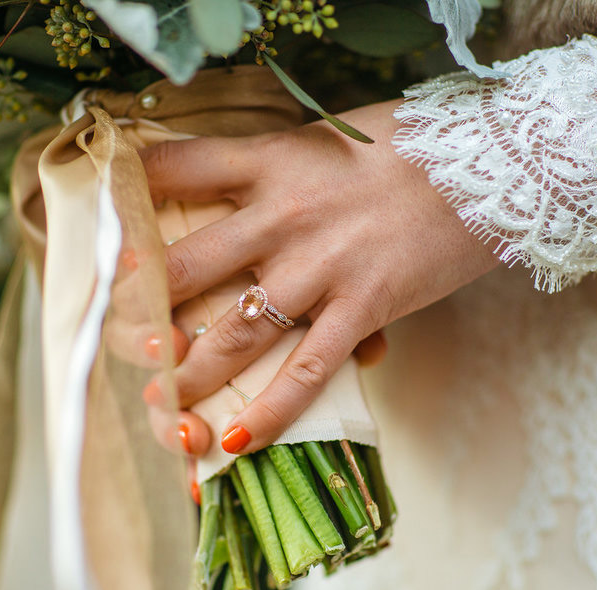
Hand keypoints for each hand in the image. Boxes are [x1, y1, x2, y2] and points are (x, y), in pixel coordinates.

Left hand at [141, 99, 498, 455]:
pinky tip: (238, 442)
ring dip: (190, 370)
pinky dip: (271, 412)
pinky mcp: (364, 308)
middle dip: (144, 307)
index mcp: (271, 159)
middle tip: (115, 338)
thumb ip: (279, 171)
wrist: (493, 165)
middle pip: (189, 264)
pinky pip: (307, 370)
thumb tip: (243, 210)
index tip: (103, 227)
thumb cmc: (408, 147)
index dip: (131, 194)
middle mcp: (283, 215)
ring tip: (159, 402)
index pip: (180, 166)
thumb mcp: (329, 139)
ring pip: (236, 329)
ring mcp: (321, 266)